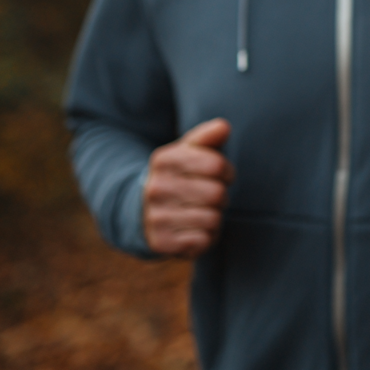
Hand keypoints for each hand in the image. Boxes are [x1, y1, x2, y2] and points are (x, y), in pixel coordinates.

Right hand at [143, 118, 234, 257]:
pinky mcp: (160, 243)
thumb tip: (224, 126)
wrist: (143, 212)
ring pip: (212, 218)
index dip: (226, 171)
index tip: (218, 175)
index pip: (216, 165)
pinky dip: (207, 237)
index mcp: (163, 160)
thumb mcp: (189, 152)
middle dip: (220, 196)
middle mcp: (155, 188)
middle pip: (217, 193)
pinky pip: (204, 241)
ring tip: (200, 213)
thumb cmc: (180, 177)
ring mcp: (155, 217)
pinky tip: (193, 231)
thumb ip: (207, 137)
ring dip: (214, 218)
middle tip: (208, 197)